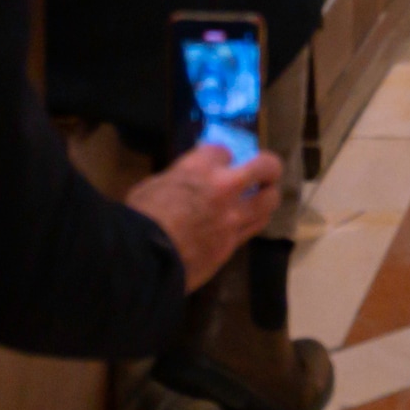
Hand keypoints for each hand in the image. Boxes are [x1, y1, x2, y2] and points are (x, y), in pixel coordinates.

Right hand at [129, 140, 284, 285]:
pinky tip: (245, 222)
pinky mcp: (232, 245)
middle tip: (266, 171)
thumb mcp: (154, 185)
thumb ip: (177, 179)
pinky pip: (252, 229)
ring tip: (262, 198)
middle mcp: (225, 188)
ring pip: (269, 202)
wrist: (146, 259)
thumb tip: (184, 182)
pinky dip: (251, 222)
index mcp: (200, 168)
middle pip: (265, 167)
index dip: (223, 157)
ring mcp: (233, 218)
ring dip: (267, 197)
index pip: (224, 150)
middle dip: (269, 166)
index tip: (220, 161)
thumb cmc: (141, 218)